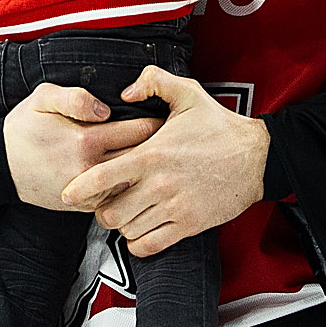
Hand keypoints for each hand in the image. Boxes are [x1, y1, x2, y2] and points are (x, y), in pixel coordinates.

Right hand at [2, 82, 160, 209]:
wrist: (0, 166)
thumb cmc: (24, 128)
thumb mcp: (43, 97)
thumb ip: (75, 97)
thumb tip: (104, 109)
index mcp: (85, 140)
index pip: (139, 131)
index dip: (156, 121)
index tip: (166, 115)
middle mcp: (90, 170)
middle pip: (143, 159)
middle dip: (158, 146)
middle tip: (170, 135)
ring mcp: (88, 191)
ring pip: (133, 182)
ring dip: (146, 170)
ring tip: (158, 156)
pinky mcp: (84, 205)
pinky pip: (117, 197)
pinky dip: (128, 186)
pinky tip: (133, 173)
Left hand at [60, 65, 269, 256]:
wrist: (257, 157)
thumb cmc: (220, 126)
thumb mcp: (187, 92)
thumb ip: (152, 80)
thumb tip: (125, 94)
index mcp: (152, 154)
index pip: (103, 177)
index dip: (79, 188)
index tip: (68, 193)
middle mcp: (159, 185)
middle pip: (109, 212)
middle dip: (102, 208)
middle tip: (108, 199)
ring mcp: (174, 208)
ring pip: (127, 231)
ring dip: (122, 224)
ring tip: (128, 211)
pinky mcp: (188, 226)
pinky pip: (150, 246)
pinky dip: (139, 242)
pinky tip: (142, 228)